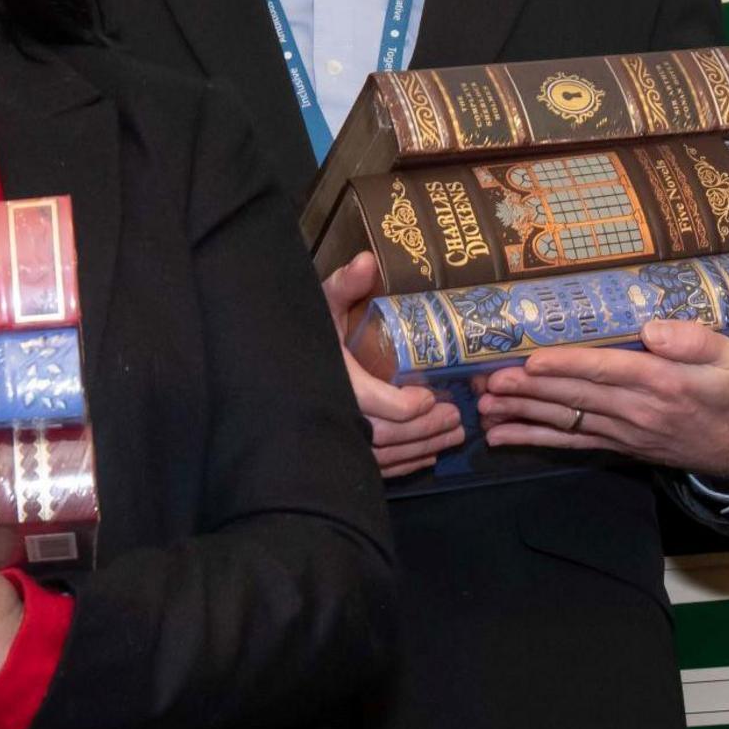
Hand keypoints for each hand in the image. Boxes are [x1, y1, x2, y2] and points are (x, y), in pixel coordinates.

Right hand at [326, 253, 463, 479]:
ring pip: (383, 456)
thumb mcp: (322, 304)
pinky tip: (426, 457)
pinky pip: (373, 468)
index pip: (375, 404)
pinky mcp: (337, 451)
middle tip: (455, 418)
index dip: (406, 407)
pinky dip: (402, 465)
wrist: (273, 359)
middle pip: (385, 436)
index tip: (430, 396)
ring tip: (453, 435)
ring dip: (421, 448)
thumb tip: (367, 260)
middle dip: (424, 430)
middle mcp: (333, 415)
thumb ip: (344, 285)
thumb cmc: (305, 332)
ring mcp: (334, 438)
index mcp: (333, 381)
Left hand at [480, 316, 728, 477]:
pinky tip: (501, 436)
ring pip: (564, 420)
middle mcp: (636, 409)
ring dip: (521, 413)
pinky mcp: (613, 444)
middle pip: (575, 397)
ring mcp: (621, 431)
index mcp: (662, 383)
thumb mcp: (728, 358)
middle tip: (489, 381)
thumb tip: (652, 328)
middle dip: (528, 389)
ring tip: (483, 407)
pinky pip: (568, 442)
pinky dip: (533, 439)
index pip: (607, 371)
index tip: (532, 361)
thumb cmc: (728, 392)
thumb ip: (693, 340)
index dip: (568, 366)